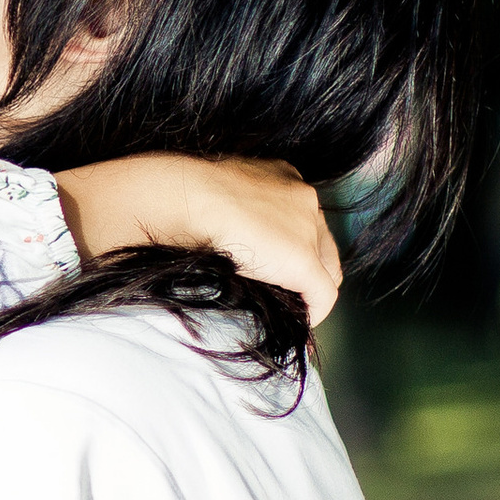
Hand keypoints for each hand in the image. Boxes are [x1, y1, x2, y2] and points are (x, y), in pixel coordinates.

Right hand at [55, 154, 340, 324]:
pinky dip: (311, 311)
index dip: (290, 246)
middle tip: (285, 292)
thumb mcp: (210, 197)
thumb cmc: (174, 196)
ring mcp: (306, 228)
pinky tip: (294, 323)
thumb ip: (226, 214)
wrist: (179, 199)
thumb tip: (217, 243)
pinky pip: (322, 295)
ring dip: (306, 289)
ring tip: (286, 308)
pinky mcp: (303, 262)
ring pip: (325, 269)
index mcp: (278, 176)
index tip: (272, 264)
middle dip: (308, 269)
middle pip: (321, 243)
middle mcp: (301, 197)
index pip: (301, 219)